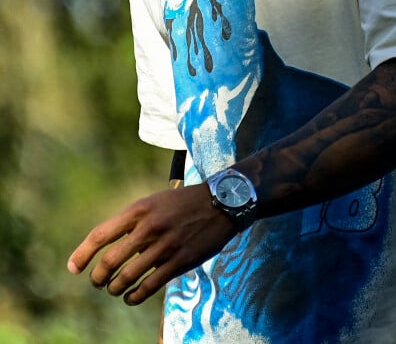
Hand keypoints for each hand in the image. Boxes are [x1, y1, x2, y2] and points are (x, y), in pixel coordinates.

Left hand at [67, 184, 236, 304]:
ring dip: (115, 288)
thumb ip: (132, 221)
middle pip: (110, 261)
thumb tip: (109, 245)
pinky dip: (134, 296)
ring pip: (127, 277)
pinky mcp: (179, 262)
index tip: (73, 268)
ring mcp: (164, 246)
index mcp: (139, 210)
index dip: (83, 254)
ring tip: (114, 289)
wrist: (221, 203)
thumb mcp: (154, 201)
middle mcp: (149, 228)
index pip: (101, 234)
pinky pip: (149, 287)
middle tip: (97, 282)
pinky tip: (130, 297)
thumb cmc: (183, 203)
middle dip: (98, 277)